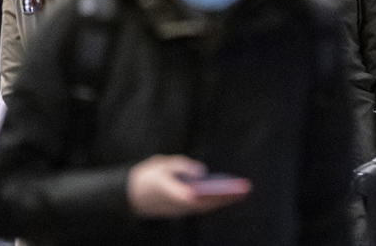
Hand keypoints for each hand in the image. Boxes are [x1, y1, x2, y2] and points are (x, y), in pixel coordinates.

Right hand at [127, 155, 250, 217]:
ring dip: (222, 201)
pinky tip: (227, 195)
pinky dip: (214, 202)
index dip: (208, 194)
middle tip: (243, 190)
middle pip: (204, 203)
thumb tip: (201, 171)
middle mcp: (176, 206)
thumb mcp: (162, 164)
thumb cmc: (148, 176)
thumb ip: (181, 165)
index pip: (192, 196)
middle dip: (224, 198)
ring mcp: (179, 211)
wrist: (131, 196)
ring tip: (240, 192)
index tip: (224, 190)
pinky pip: (201, 208)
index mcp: (169, 193)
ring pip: (204, 208)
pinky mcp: (181, 212)